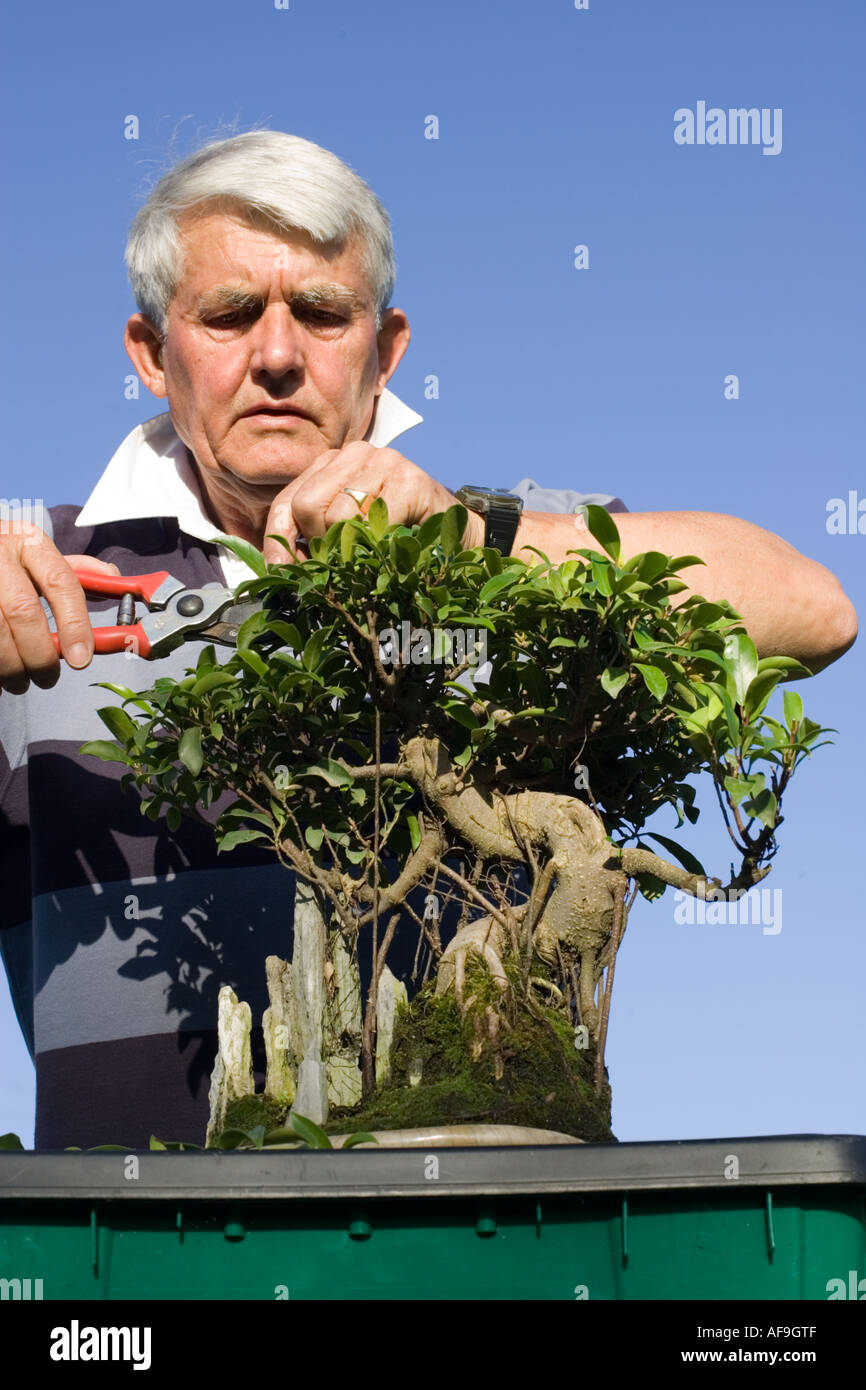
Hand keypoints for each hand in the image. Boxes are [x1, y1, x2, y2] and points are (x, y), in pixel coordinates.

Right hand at [0, 523, 119, 693]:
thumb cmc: (9, 561)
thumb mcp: (39, 556)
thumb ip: (76, 571)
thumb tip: (114, 578)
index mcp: (30, 544)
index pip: (61, 583)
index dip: (75, 624)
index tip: (81, 658)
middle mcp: (1, 557)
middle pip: (24, 612)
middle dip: (40, 655)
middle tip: (47, 677)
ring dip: (12, 666)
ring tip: (20, 680)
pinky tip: (0, 676)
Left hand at [261, 442, 484, 564]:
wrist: (458, 532)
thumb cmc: (398, 535)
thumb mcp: (348, 533)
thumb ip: (314, 538)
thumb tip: (278, 567)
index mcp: (330, 465)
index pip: (285, 502)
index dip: (279, 543)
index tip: (283, 574)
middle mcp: (354, 453)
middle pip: (305, 506)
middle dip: (318, 545)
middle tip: (340, 564)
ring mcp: (384, 461)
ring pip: (336, 516)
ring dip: (350, 550)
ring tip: (371, 556)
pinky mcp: (409, 479)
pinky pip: (372, 523)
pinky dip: (376, 548)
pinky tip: (390, 551)